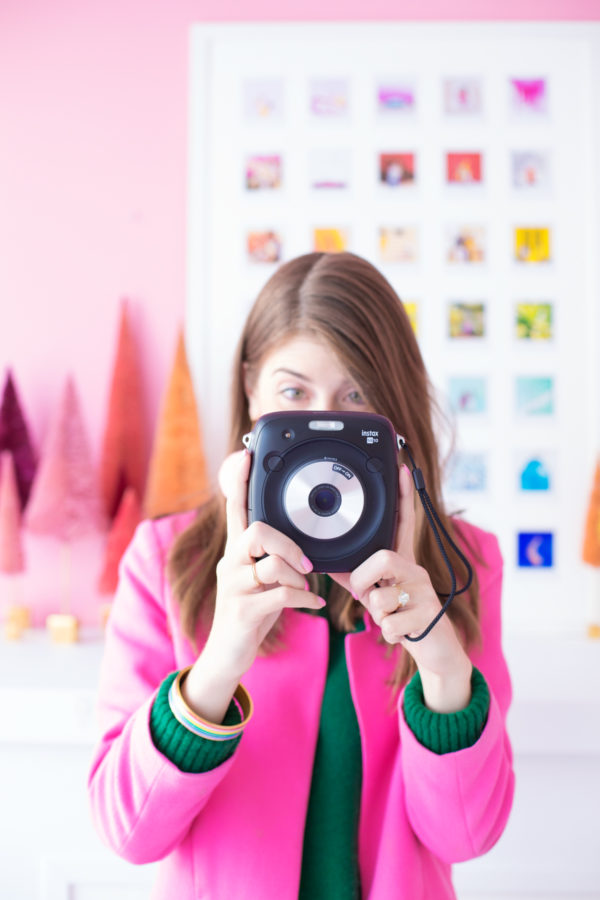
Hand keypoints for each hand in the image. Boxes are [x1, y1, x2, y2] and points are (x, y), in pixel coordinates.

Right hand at [183, 451, 321, 722]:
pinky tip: (313, 603)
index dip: (239, 483)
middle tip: (306, 563)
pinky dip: (303, 598)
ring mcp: (233, 587)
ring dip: (297, 576)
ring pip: (270, 564)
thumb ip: (273, 558)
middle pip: (256, 531)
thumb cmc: (250, 612)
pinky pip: (279, 595)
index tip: (246, 456)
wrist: (227, 655)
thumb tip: (301, 546)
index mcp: (237, 552)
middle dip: (287, 544)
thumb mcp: (260, 580)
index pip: (235, 510)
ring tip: (304, 588)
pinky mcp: (242, 612)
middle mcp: (231, 563)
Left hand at [330, 465, 471, 712]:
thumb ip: (356, 578)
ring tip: (392, 617)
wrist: (437, 649)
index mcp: (403, 560)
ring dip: (377, 614)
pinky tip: (402, 632)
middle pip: (382, 557)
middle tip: (366, 594)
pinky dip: (387, 633)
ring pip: (381, 597)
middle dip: (364, 579)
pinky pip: (390, 624)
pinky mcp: (429, 614)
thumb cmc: (403, 616)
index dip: (402, 497)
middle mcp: (416, 569)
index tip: (402, 468)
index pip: (404, 522)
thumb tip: (330, 564)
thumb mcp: (377, 594)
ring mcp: (425, 591)